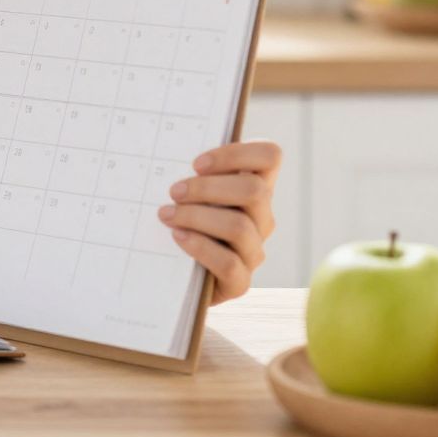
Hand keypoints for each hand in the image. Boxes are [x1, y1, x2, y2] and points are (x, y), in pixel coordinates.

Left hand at [157, 140, 281, 304]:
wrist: (175, 277)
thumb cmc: (182, 222)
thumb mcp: (191, 195)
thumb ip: (193, 176)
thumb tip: (169, 157)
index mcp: (255, 189)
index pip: (270, 157)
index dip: (237, 153)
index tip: (197, 164)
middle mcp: (261, 218)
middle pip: (254, 190)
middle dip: (208, 188)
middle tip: (174, 191)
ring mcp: (254, 251)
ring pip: (239, 226)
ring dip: (197, 216)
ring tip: (167, 215)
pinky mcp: (240, 282)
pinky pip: (229, 264)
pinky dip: (200, 247)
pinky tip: (178, 236)